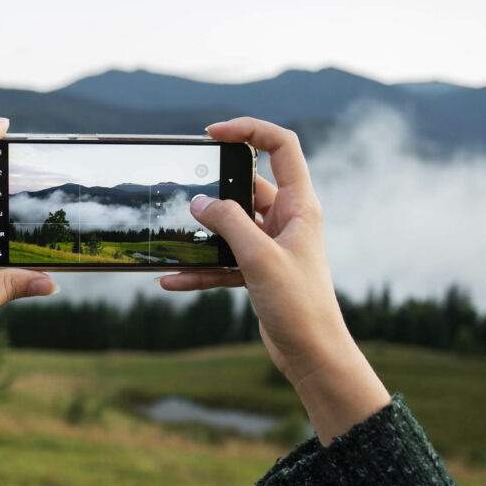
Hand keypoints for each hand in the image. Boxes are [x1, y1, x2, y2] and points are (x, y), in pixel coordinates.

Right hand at [158, 117, 389, 443]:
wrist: (313, 355)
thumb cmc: (299, 305)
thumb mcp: (259, 258)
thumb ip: (228, 223)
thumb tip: (199, 202)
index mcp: (300, 206)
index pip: (281, 147)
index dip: (250, 130)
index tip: (213, 134)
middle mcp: (287, 220)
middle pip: (247, 186)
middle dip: (215, 190)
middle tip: (184, 191)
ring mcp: (272, 246)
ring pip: (230, 227)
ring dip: (203, 235)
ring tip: (173, 238)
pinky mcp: (259, 271)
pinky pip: (224, 260)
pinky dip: (201, 268)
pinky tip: (172, 279)